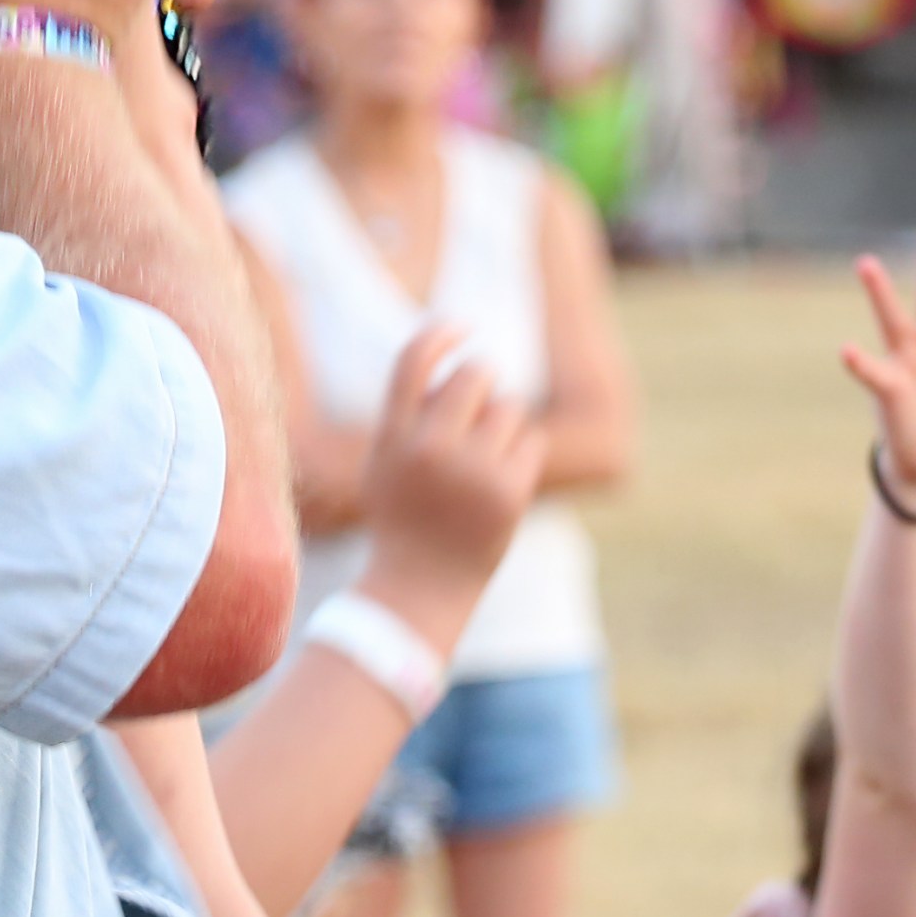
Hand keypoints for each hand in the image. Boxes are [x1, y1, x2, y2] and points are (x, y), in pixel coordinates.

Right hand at [353, 323, 542, 604]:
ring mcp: (472, 471)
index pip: (415, 360)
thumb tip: (450, 356)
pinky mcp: (509, 493)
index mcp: (393, 437)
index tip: (462, 328)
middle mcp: (430, 449)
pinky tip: (502, 480)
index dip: (441, 333)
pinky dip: (521, 453)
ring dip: (502, 421)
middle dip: (482, 381)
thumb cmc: (403, 520)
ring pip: (508, 407)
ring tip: (485, 456)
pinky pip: (531, 441)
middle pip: (474, 375)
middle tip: (480, 405)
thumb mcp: (384, 464)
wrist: (421, 589)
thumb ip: (406, 414)